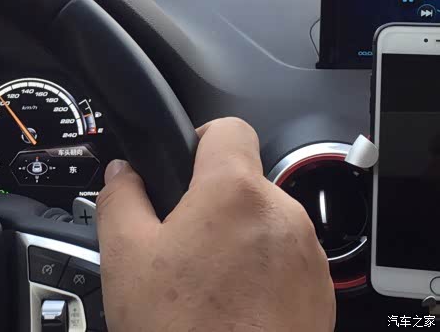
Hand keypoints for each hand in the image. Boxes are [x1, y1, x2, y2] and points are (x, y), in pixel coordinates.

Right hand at [97, 117, 334, 331]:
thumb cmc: (184, 330)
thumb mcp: (126, 258)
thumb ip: (121, 199)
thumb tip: (123, 174)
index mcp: (234, 193)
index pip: (229, 128)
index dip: (200, 139)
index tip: (185, 163)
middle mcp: (282, 215)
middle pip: (242, 182)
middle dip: (211, 203)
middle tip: (180, 245)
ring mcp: (307, 254)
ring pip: (263, 222)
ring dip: (236, 238)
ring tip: (204, 283)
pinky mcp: (319, 290)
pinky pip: (285, 259)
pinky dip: (260, 270)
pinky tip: (232, 305)